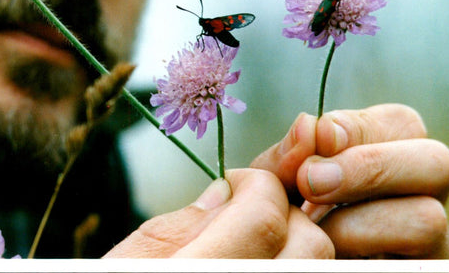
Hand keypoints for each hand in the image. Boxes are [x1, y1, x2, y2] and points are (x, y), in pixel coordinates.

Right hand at [104, 168, 334, 257]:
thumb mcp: (129, 263)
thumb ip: (182, 224)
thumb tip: (226, 192)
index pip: (264, 214)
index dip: (255, 185)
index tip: (234, 185)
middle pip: (310, 245)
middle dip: (284, 213)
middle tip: (247, 213)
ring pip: (318, 272)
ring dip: (294, 248)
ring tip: (252, 247)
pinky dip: (288, 272)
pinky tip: (256, 268)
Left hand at [250, 103, 448, 257]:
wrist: (283, 258)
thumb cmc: (284, 217)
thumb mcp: (276, 183)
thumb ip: (289, 155)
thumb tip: (309, 125)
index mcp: (393, 153)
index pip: (402, 123)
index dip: (357, 128)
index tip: (316, 140)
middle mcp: (423, 193)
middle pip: (439, 162)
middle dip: (370, 167)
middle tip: (311, 183)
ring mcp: (431, 239)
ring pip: (428, 217)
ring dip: (356, 222)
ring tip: (312, 229)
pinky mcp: (420, 269)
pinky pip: (408, 263)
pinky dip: (356, 252)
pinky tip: (325, 252)